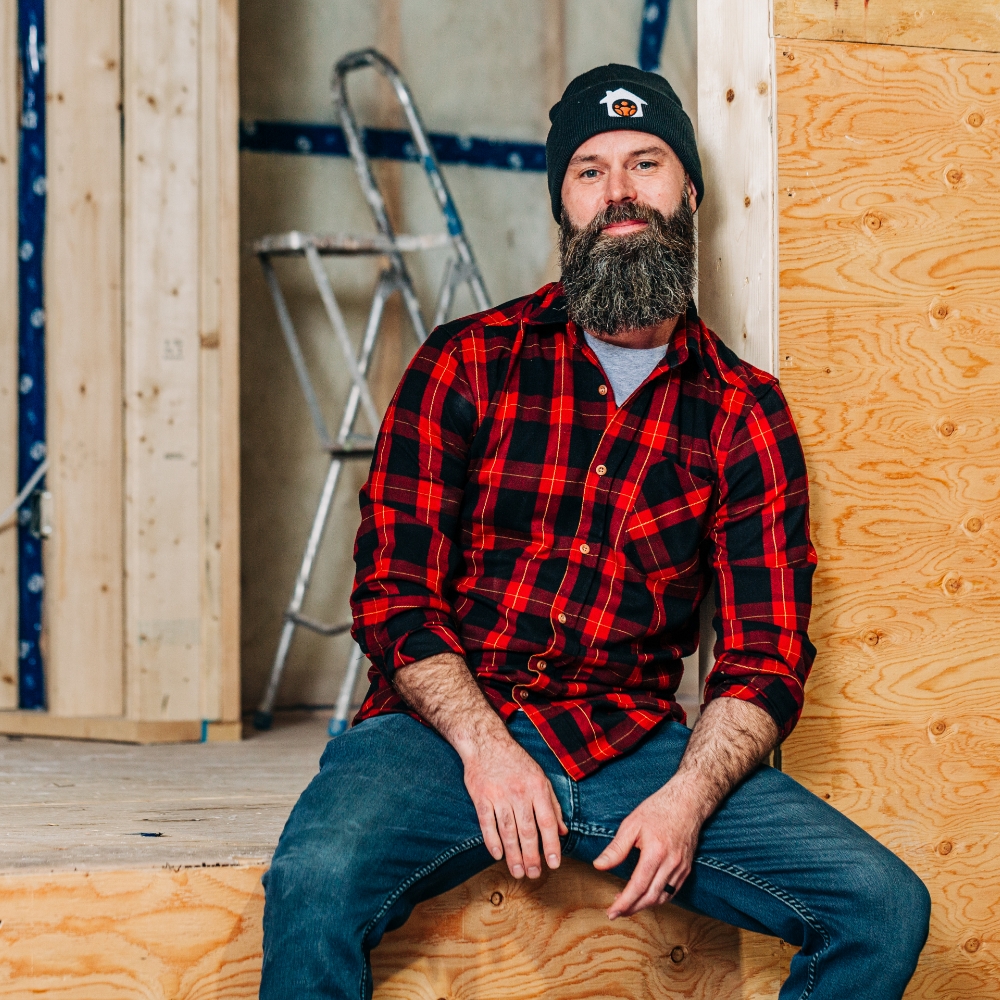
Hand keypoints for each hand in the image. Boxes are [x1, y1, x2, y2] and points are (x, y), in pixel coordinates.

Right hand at [460, 731, 567, 879]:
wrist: (486, 742)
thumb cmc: (516, 761)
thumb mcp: (541, 777)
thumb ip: (553, 804)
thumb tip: (563, 831)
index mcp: (537, 787)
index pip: (548, 822)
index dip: (552, 845)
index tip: (554, 864)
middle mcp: (519, 793)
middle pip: (527, 831)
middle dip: (532, 856)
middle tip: (534, 874)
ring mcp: (499, 795)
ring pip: (508, 831)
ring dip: (513, 854)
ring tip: (517, 872)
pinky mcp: (481, 797)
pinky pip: (487, 823)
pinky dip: (492, 841)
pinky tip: (498, 855)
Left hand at [593, 777, 703, 918]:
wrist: (687, 802)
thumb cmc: (658, 810)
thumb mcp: (631, 824)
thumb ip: (616, 848)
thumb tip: (599, 865)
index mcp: (656, 852)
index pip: (638, 886)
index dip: (624, 902)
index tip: (612, 912)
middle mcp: (671, 864)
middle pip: (650, 897)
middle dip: (632, 909)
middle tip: (616, 913)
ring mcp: (681, 868)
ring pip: (663, 898)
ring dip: (644, 905)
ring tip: (627, 905)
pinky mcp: (686, 869)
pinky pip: (672, 892)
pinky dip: (658, 898)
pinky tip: (646, 895)